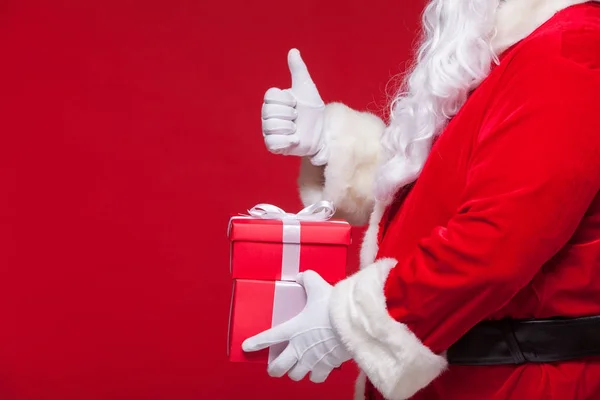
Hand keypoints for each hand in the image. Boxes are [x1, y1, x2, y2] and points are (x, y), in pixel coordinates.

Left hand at [242, 271, 350, 382]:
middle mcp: (299, 347)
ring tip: (296, 368)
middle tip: (274, 367)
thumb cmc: (334, 307)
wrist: (353, 322)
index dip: (256, 343)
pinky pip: (317, 378)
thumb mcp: (318, 286)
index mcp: (293, 328)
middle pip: (279, 367)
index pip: (268, 337)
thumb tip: (301, 276)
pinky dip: (315, 375)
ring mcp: (312, 359)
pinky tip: (316, 370)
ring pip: (296, 375)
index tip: (246, 347)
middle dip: (274, 369)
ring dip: (295, 372)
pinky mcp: (326, 366)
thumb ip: (307, 279)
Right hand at [261, 49, 327, 164]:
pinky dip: (286, 141)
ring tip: (296, 129)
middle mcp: (267, 115)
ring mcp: (269, 131)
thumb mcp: (305, 87)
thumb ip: (298, 70)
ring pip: (271, 127)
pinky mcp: (274, 145)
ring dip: (289, 128)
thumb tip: (293, 51)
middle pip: (270, 112)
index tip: (296, 103)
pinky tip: (295, 139)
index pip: (271, 97)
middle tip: (297, 118)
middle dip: (289, 115)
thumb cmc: (312, 110)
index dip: (287, 100)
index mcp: (272, 101)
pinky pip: (272, 143)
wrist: (322, 130)